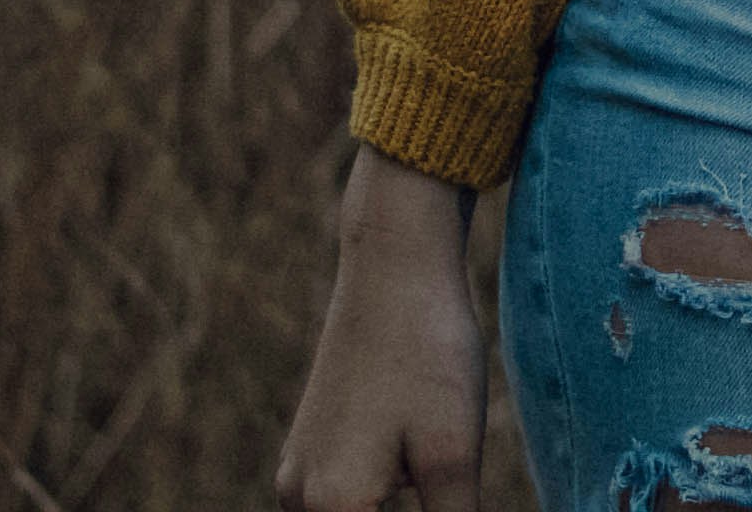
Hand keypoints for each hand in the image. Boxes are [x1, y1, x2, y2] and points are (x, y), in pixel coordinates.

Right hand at [274, 152, 487, 510]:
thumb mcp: (452, 454)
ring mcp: (299, 474)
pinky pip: (342, 504)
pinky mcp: (312, 450)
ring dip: (395, 508)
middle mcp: (299, 500)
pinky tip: (420, 484)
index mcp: (333, 509)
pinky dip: (378, 506)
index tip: (446, 500)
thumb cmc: (428, 353)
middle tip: (446, 489)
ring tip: (440, 483)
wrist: (394, 265)